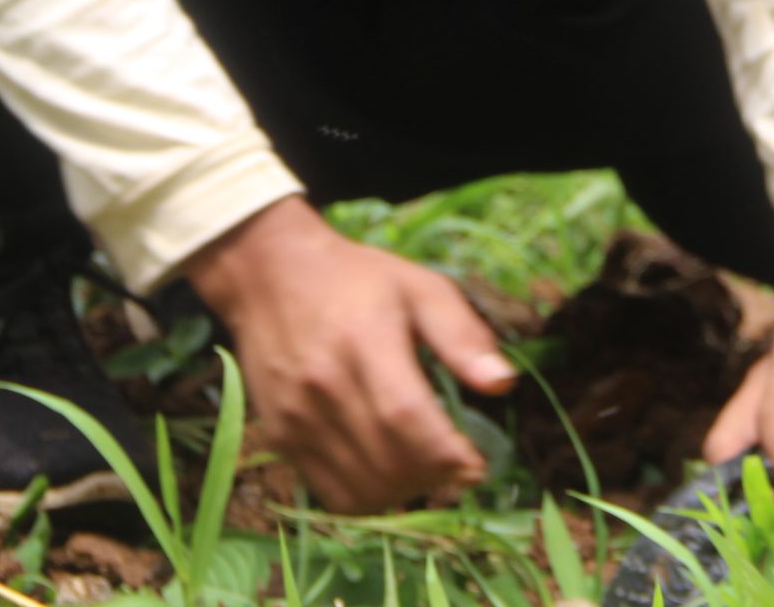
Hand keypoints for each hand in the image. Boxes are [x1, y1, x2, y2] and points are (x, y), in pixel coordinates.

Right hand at [183, 196, 515, 511]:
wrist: (269, 276)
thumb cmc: (357, 280)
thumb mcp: (420, 288)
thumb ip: (462, 336)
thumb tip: (504, 383)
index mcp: (364, 339)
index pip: (406, 417)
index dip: (447, 452)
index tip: (477, 462)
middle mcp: (324, 384)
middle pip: (387, 459)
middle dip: (435, 475)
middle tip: (459, 466)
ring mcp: (297, 416)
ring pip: (361, 486)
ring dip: (406, 491)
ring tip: (429, 471)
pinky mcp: (280, 437)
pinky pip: (331, 493)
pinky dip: (370, 497)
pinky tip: (391, 475)